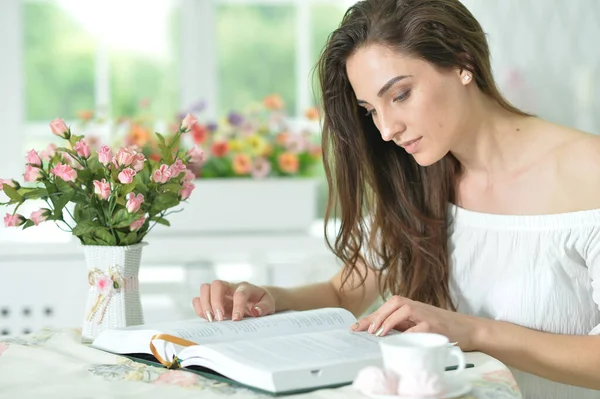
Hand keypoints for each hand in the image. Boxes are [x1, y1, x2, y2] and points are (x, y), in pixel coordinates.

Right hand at [192, 280, 274, 321]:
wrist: (256, 299)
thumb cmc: (261, 302)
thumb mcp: (269, 304)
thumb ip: (264, 307)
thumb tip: (255, 311)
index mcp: (246, 287)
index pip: (239, 293)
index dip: (237, 306)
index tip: (237, 319)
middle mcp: (230, 287)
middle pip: (216, 284)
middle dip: (215, 302)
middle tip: (219, 318)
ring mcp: (220, 292)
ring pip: (206, 288)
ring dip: (205, 304)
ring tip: (211, 320)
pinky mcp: (212, 300)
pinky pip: (199, 299)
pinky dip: (199, 308)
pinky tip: (207, 317)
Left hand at [352, 295, 482, 350]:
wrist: (470, 329)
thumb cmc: (442, 328)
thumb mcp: (420, 324)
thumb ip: (403, 325)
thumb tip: (379, 333)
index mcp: (413, 306)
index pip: (388, 306)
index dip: (371, 316)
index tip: (356, 327)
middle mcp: (419, 307)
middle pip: (394, 302)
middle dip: (377, 315)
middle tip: (366, 330)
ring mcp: (428, 315)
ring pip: (404, 309)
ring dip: (389, 320)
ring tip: (379, 333)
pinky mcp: (436, 326)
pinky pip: (419, 327)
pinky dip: (408, 333)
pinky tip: (400, 340)